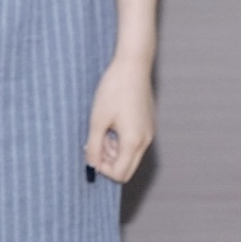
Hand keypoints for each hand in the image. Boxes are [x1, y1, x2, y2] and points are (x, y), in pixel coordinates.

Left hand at [86, 55, 155, 184]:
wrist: (133, 66)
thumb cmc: (113, 92)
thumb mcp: (97, 121)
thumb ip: (94, 147)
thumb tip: (91, 165)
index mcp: (133, 142)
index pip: (120, 174)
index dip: (102, 169)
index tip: (91, 152)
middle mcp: (146, 140)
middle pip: (128, 169)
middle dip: (109, 163)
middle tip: (96, 144)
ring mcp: (149, 132)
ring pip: (131, 156)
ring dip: (115, 151)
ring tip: (103, 131)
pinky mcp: (149, 123)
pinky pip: (136, 143)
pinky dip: (122, 141)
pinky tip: (113, 124)